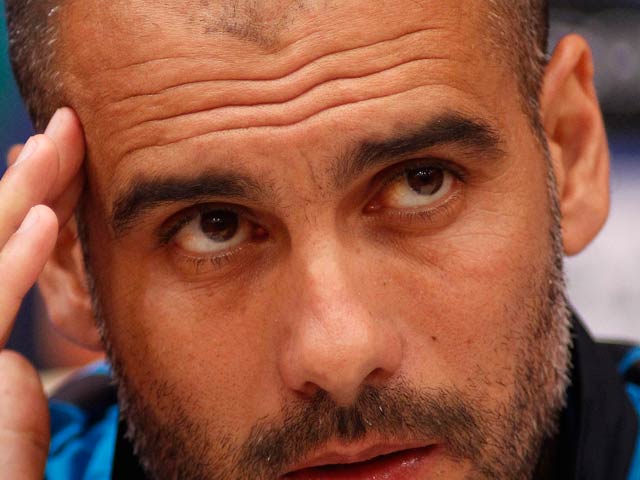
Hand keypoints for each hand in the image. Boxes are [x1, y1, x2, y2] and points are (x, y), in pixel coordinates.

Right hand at [0, 108, 84, 478]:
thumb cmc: (4, 474)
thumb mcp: (9, 434)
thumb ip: (15, 396)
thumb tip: (19, 354)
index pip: (6, 259)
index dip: (33, 207)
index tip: (66, 167)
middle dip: (29, 183)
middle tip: (65, 130)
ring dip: (22, 198)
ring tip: (57, 143)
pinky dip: (15, 263)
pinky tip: (46, 221)